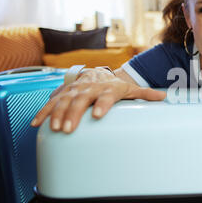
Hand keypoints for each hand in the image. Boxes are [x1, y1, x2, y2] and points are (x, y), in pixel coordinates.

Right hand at [31, 68, 165, 132]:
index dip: (102, 104)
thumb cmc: (116, 86)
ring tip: (55, 128)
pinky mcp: (63, 93)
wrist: (98, 73)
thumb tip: (165, 97)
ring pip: (64, 100)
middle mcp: (90, 88)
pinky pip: (51, 102)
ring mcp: (75, 90)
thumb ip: (146, 95)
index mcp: (108, 88)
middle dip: (74, 113)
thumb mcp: (132, 89)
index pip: (106, 96)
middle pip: (81, 100)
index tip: (98, 115)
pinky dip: (43, 111)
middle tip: (69, 129)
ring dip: (58, 114)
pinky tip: (36, 124)